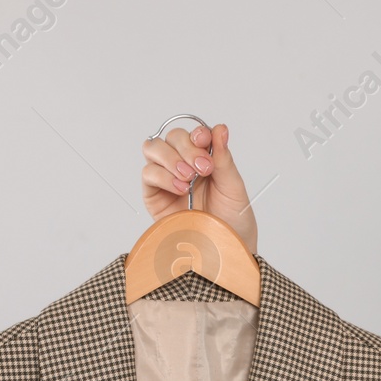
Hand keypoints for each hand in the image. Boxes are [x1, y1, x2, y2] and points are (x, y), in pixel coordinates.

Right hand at [140, 122, 257, 257]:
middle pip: (172, 137)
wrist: (224, 252)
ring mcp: (166, 179)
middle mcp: (183, 165)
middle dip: (186, 147)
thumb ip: (223, 157)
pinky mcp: (153, 196)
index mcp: (204, 159)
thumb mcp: (233, 186)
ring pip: (153, 149)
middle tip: (203, 168)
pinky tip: (181, 189)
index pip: (193, 133)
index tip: (205, 142)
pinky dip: (163, 176)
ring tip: (189, 179)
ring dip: (171, 158)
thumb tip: (220, 128)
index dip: (197, 133)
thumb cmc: (232, 222)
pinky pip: (148, 174)